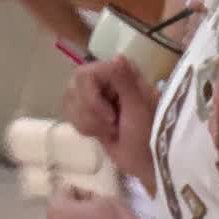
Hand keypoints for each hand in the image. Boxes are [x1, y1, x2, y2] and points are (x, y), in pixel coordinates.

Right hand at [63, 55, 156, 186]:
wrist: (148, 161)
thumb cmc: (148, 132)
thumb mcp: (138, 105)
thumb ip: (125, 79)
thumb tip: (117, 57)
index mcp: (117, 71)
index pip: (84, 75)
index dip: (92, 98)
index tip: (111, 117)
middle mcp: (103, 78)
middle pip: (73, 89)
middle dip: (91, 113)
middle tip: (113, 125)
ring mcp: (93, 94)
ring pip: (70, 103)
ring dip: (90, 123)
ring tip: (112, 131)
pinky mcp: (87, 112)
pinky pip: (71, 115)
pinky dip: (86, 128)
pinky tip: (103, 134)